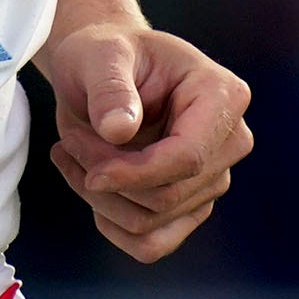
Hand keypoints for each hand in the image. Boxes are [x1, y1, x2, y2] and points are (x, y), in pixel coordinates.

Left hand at [42, 23, 252, 262]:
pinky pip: (152, 244)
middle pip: (167, 195)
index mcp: (222, 95)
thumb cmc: (106, 55)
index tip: (91, 172)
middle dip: (107, 176)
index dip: (135, 173)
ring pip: (151, 222)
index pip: (187, 158)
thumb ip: (110, 88)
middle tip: (69, 141)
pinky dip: (111, 224)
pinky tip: (90, 186)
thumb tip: (120, 131)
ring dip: (100, 198)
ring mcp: (213, 177)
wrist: (104, 70)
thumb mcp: (99, 55)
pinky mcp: (191, 205)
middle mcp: (229, 140)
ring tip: (73, 153)